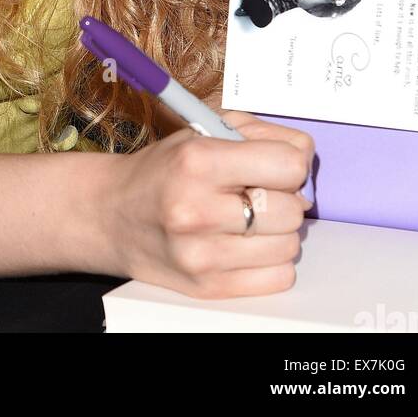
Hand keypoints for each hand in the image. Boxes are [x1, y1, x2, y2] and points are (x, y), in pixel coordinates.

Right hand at [72, 110, 314, 297]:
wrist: (112, 214)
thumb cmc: (165, 168)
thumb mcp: (204, 129)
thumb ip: (261, 134)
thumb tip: (305, 158)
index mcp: (197, 161)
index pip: (289, 166)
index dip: (289, 164)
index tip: (273, 165)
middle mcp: (197, 209)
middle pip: (292, 210)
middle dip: (283, 198)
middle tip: (258, 192)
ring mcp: (202, 254)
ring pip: (290, 247)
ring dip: (278, 232)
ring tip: (248, 219)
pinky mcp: (208, 287)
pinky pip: (278, 278)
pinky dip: (271, 261)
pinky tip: (245, 245)